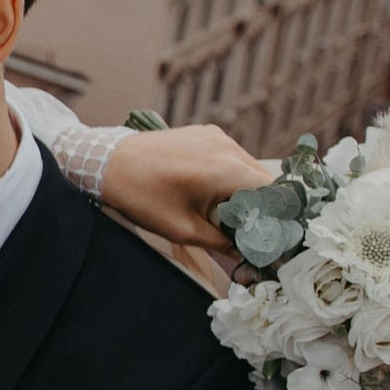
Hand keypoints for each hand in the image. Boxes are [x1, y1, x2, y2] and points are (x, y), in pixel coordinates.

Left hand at [104, 124, 273, 251]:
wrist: (105, 161)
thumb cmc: (141, 196)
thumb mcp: (185, 229)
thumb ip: (226, 243)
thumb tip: (254, 256)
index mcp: (227, 169)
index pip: (279, 194)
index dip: (284, 220)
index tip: (279, 242)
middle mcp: (227, 146)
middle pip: (267, 182)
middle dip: (266, 210)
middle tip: (254, 237)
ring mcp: (215, 136)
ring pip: (249, 170)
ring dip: (248, 194)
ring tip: (231, 220)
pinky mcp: (204, 133)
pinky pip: (231, 159)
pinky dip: (232, 179)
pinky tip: (215, 198)